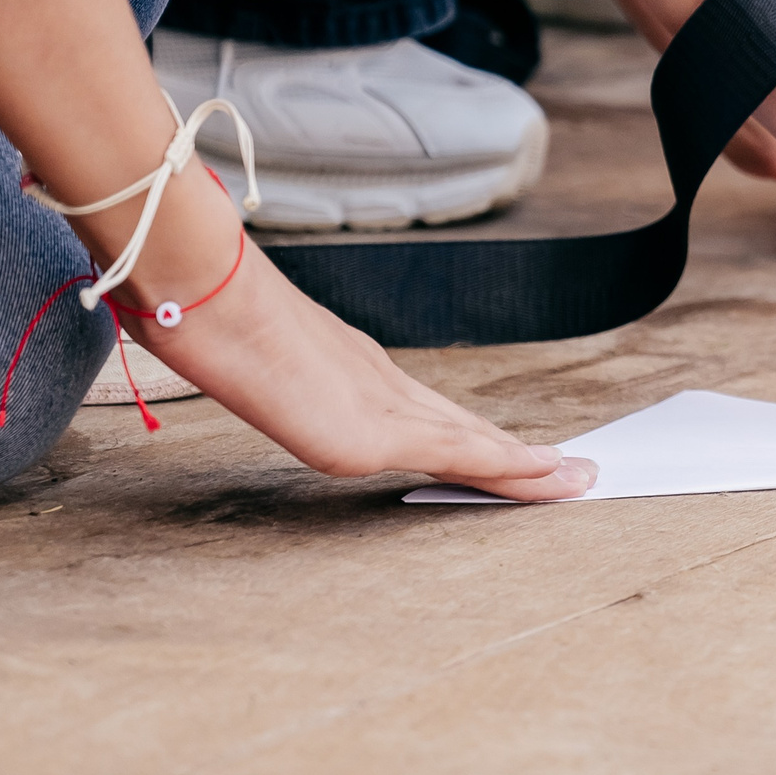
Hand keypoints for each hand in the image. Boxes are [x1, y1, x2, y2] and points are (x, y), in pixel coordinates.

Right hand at [91, 167, 595, 500]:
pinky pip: (462, 454)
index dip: (467, 432)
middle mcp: (378, 381)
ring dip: (529, 464)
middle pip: (461, 424)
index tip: (505, 447)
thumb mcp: (229, 345)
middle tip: (568, 466)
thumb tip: (207, 349)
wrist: (197, 294)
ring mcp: (381, 405)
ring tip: (578, 480)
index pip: (424, 408)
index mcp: (349, 367)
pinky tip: (547, 478)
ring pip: (476, 439)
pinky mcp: (376, 433)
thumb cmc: (202, 310)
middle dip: (515, 451)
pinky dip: (511, 468)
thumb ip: (246, 358)